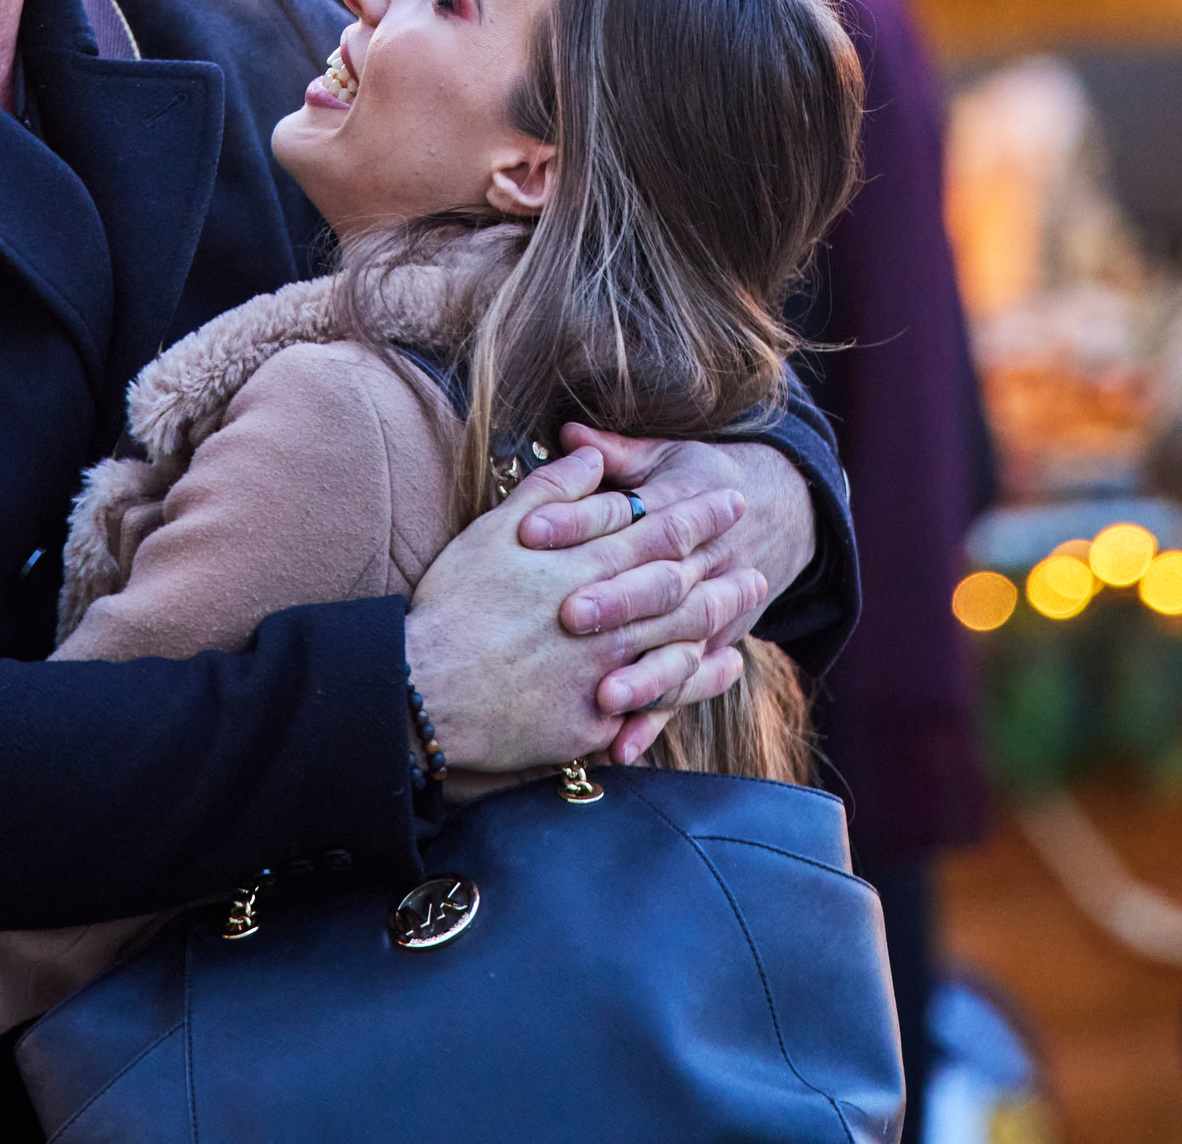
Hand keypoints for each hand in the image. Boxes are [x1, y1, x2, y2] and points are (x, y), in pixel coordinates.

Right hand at [407, 448, 758, 775]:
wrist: (423, 691)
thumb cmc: (453, 606)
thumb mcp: (494, 532)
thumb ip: (550, 492)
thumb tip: (589, 459)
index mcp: (586, 568)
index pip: (661, 533)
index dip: (700, 514)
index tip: (732, 498)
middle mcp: (608, 620)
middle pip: (684, 588)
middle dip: (724, 567)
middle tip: (758, 554)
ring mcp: (605, 674)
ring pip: (683, 641)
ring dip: (722, 617)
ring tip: (750, 599)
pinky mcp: (595, 723)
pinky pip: (659, 701)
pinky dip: (697, 681)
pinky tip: (718, 667)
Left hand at [543, 427, 800, 762]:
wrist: (777, 512)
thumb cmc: (696, 482)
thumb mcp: (665, 457)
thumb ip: (616, 453)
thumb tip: (569, 433)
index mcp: (680, 509)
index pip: (629, 516)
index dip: (578, 522)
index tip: (531, 532)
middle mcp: (701, 564)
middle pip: (659, 585)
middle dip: (617, 601)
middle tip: (568, 615)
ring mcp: (710, 615)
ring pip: (679, 649)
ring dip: (643, 676)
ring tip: (603, 694)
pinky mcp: (709, 652)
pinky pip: (682, 693)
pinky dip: (653, 722)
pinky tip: (619, 748)